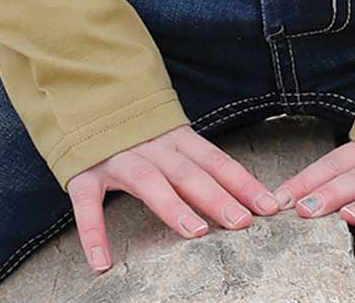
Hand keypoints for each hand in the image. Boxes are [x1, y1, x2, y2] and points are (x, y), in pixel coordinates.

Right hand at [66, 124, 284, 272]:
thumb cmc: (133, 127)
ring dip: (173, 206)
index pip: (214, 160)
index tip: (270, 205)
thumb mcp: (167, 135)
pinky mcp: (85, 173)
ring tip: (196, 232)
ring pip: (148, 181)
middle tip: (243, 222)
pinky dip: (93, 233)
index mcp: (174, 137)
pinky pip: (88, 204)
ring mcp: (116, 157)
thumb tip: (237, 193)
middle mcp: (150, 145)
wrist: (83, 92)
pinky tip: (101, 263)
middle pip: (187, 171)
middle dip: (216, 196)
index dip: (242, 182)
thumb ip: (194, 160)